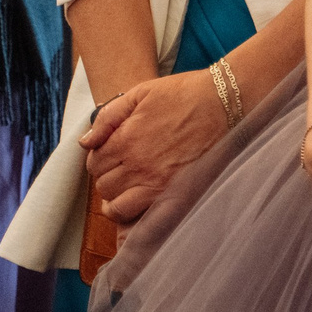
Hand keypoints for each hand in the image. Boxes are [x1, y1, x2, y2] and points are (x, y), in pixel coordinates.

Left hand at [81, 71, 229, 222]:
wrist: (225, 103)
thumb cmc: (185, 93)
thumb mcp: (141, 93)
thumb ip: (108, 117)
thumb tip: (85, 142)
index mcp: (126, 140)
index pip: (94, 164)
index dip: (98, 158)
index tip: (111, 153)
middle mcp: (138, 166)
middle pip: (103, 186)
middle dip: (107, 177)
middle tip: (121, 168)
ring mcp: (157, 184)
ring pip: (118, 207)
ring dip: (117, 198)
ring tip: (127, 187)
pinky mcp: (176, 194)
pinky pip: (144, 218)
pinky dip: (135, 214)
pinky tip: (139, 202)